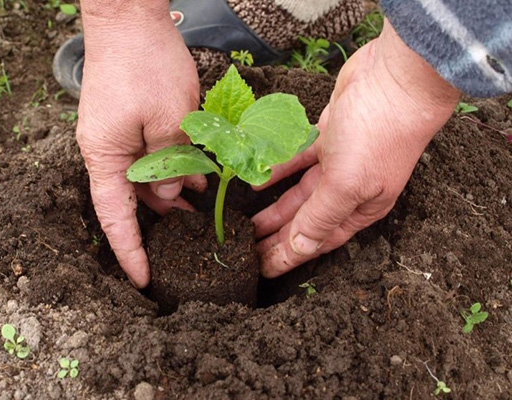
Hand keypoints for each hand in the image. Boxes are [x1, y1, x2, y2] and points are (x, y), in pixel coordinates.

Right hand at [76, 5, 205, 287]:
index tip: (143, 280)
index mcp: (105, 157)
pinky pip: (151, 157)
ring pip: (145, 179)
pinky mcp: (130, 122)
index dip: (130, 252)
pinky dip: (173, 170)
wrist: (128, 18)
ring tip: (202, 212)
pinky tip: (198, 178)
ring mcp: (117, 136)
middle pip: (131, 201)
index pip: (115, 218)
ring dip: (172, 195)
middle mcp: (106, 151)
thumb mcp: (168, 121)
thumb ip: (170, 165)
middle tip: (190, 244)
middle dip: (160, 223)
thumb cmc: (145, 64)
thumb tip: (171, 195)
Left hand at [253, 20, 459, 277]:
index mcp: (360, 208)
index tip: (262, 270)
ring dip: (274, 208)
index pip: (318, 241)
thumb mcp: (347, 182)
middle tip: (245, 250)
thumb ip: (321, 216)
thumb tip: (300, 249)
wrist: (396, 77)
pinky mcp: (327, 136)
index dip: (289, 256)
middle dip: (277, 237)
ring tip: (245, 224)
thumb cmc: (377, 134)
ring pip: (299, 193)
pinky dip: (277, 170)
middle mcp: (350, 189)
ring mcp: (338, 162)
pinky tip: (255, 181)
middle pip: (305, 220)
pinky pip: (296, 161)